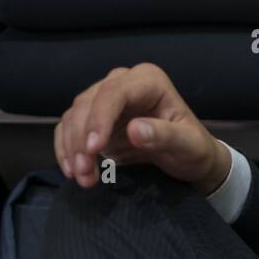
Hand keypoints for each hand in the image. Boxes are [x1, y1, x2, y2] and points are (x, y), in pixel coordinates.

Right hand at [54, 62, 229, 193]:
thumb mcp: (188, 145)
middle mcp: (123, 82)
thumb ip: (165, 136)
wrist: (187, 159)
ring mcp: (106, 99)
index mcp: (149, 81)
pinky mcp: (94, 119)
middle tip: (84, 173)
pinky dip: (66, 149)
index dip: (99, 119)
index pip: (114, 93)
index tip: (93, 149)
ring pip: (74, 116)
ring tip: (82, 177)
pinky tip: (72, 170)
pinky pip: (69, 128)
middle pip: (88, 104)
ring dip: (71, 148)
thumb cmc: (193, 148)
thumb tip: (135, 130)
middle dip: (81, 139)